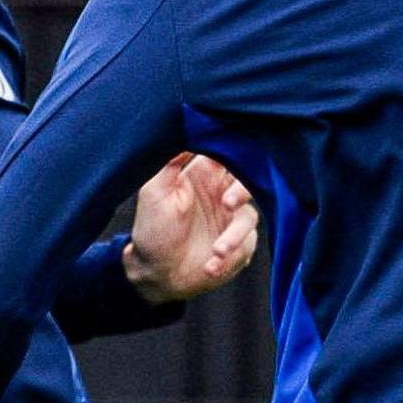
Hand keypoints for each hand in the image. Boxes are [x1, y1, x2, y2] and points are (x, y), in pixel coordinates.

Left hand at [124, 152, 258, 303]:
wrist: (156, 274)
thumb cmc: (153, 229)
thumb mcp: (154, 191)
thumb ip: (171, 162)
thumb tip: (186, 127)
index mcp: (204, 175)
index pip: (227, 153)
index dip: (235, 151)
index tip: (235, 155)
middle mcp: (223, 194)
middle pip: (248, 180)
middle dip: (242, 190)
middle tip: (227, 203)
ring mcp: (233, 220)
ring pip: (249, 216)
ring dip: (234, 234)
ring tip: (216, 250)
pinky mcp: (240, 245)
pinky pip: (246, 245)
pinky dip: (230, 256)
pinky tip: (211, 265)